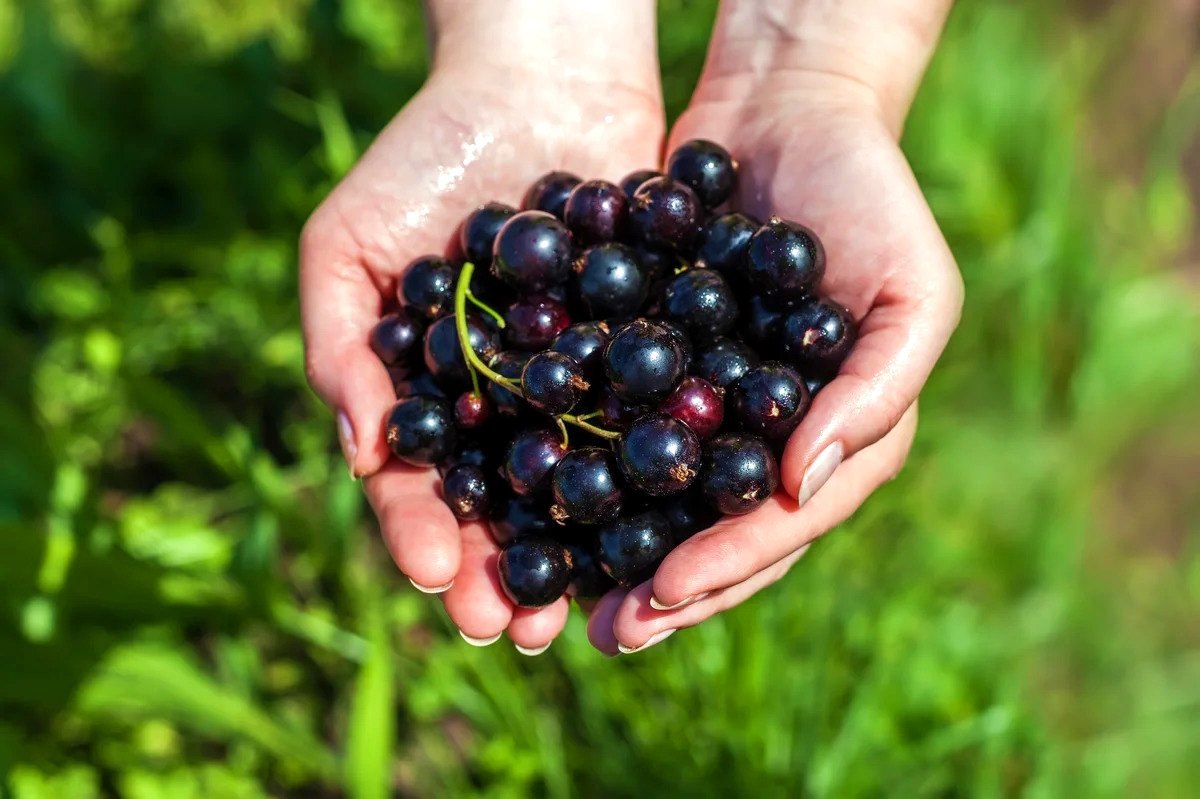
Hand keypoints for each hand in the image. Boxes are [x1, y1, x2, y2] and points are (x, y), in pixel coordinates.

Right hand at [300, 1, 663, 652]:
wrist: (538, 77)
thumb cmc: (424, 155)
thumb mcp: (350, 242)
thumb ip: (343, 348)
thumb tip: (360, 455)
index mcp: (435, 395)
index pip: (423, 484)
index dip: (423, 533)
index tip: (435, 577)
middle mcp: (510, 406)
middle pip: (506, 507)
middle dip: (507, 570)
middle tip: (514, 629)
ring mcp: (581, 387)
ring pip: (582, 489)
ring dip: (582, 552)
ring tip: (588, 609)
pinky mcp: (646, 356)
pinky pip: (648, 428)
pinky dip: (652, 479)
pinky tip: (662, 527)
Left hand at [588, 1, 962, 653]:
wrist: (787, 111)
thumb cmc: (869, 195)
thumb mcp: (910, 291)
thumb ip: (875, 392)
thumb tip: (798, 486)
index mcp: (841, 437)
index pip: (785, 524)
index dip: (729, 565)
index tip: (663, 595)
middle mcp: (774, 438)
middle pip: (720, 532)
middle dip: (667, 587)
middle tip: (608, 633)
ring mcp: (716, 407)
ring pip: (664, 500)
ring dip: (617, 551)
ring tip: (566, 598)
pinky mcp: (660, 366)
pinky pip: (622, 427)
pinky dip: (587, 468)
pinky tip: (538, 503)